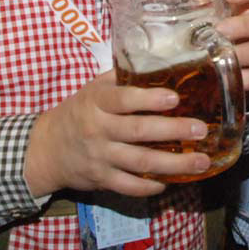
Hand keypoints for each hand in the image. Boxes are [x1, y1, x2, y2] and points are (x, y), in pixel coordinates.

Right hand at [23, 72, 211, 198]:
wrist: (47, 148)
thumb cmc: (79, 111)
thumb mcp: (93, 89)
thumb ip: (121, 78)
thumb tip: (159, 63)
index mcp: (96, 102)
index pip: (123, 100)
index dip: (148, 99)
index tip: (175, 98)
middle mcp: (98, 129)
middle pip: (139, 132)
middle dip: (173, 131)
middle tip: (200, 130)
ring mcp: (100, 157)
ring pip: (140, 162)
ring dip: (174, 164)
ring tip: (201, 162)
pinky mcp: (101, 179)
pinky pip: (130, 186)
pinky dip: (151, 186)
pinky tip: (172, 182)